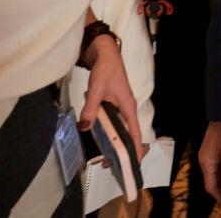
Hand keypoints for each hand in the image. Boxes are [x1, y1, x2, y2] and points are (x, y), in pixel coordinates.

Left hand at [77, 35, 143, 160]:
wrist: (105, 54)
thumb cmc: (105, 70)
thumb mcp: (96, 89)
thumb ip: (90, 108)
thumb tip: (84, 127)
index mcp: (128, 106)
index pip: (135, 131)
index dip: (135, 148)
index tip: (134, 164)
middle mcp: (127, 108)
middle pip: (130, 134)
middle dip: (123, 151)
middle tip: (110, 165)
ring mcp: (122, 107)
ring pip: (122, 129)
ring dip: (116, 144)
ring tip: (105, 158)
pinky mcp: (114, 105)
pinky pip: (115, 123)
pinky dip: (111, 134)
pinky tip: (102, 140)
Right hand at [199, 121, 220, 205]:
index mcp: (207, 163)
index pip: (210, 187)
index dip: (219, 197)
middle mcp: (203, 161)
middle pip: (209, 183)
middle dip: (219, 193)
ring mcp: (205, 157)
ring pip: (210, 177)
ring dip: (219, 185)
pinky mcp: (208, 153)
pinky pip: (212, 169)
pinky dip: (219, 176)